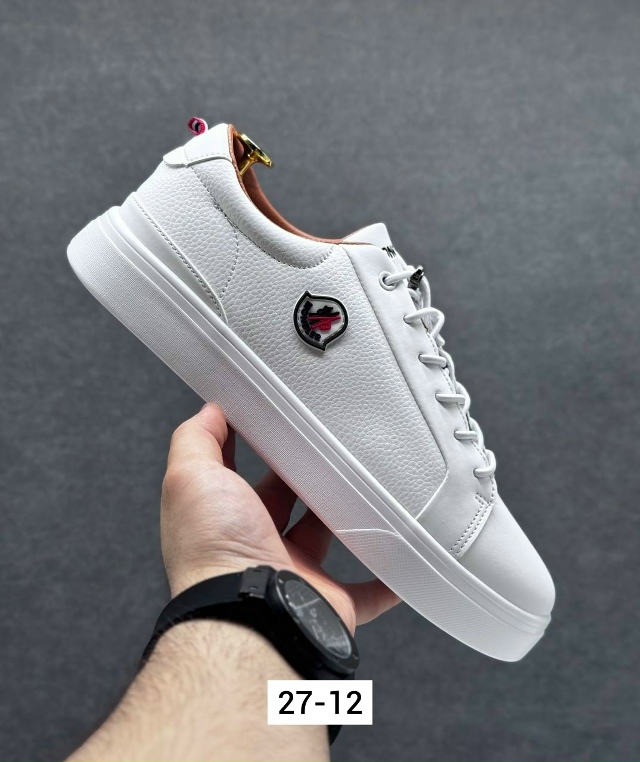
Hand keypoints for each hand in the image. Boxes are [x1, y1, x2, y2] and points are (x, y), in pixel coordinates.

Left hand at [161, 403, 398, 631]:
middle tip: (325, 446)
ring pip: (325, 537)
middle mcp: (257, 547)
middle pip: (285, 504)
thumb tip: (210, 411)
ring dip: (342, 517)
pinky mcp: (328, 599)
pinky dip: (383, 579)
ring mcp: (294, 573)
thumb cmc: (214, 551)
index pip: (240, 476)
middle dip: (301, 477)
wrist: (248, 616)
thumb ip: (196, 439)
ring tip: (363, 483)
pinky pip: (365, 591)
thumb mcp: (190, 476)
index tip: (274, 423)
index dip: (253, 449)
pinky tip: (398, 559)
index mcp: (226, 519)